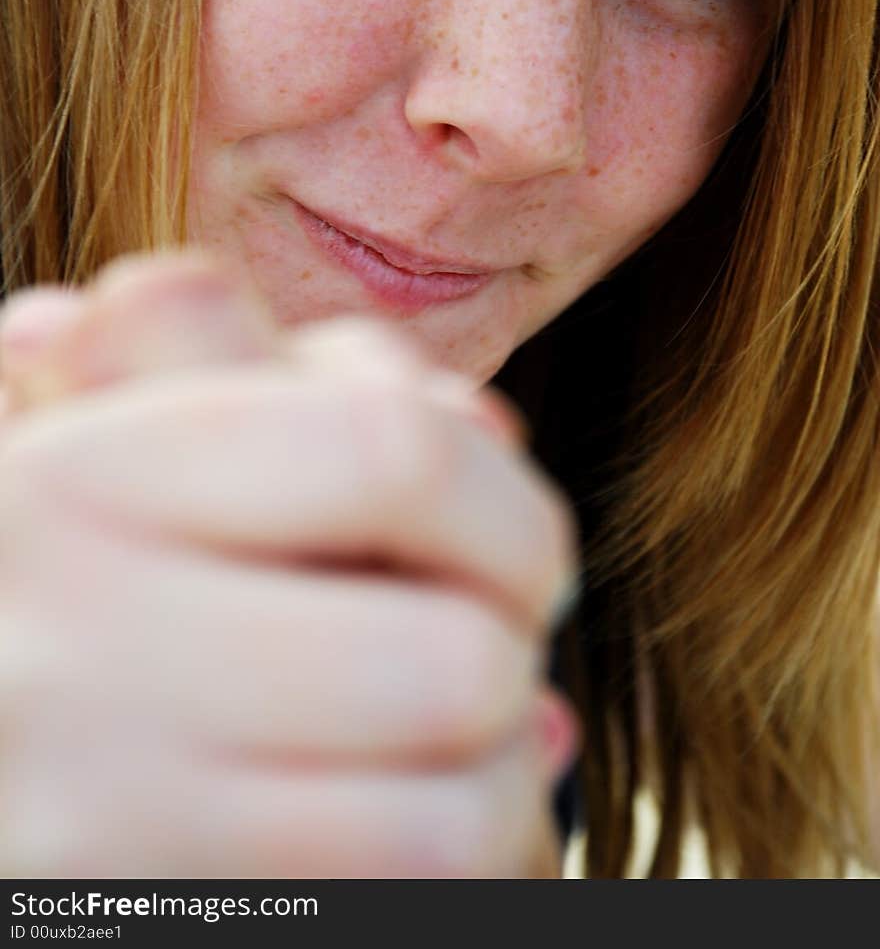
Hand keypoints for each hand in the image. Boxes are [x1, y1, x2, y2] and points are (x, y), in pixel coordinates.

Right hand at [0, 253, 579, 876]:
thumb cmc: (86, 555)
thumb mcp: (151, 427)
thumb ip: (310, 387)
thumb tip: (489, 432)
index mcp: (85, 471)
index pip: (392, 454)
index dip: (508, 500)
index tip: (514, 539)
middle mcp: (74, 645)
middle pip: (453, 661)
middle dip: (516, 646)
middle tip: (491, 634)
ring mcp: (96, 815)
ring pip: (453, 818)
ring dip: (500, 772)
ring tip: (453, 729)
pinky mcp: (135, 919)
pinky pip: (397, 900)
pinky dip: (452, 852)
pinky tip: (403, 801)